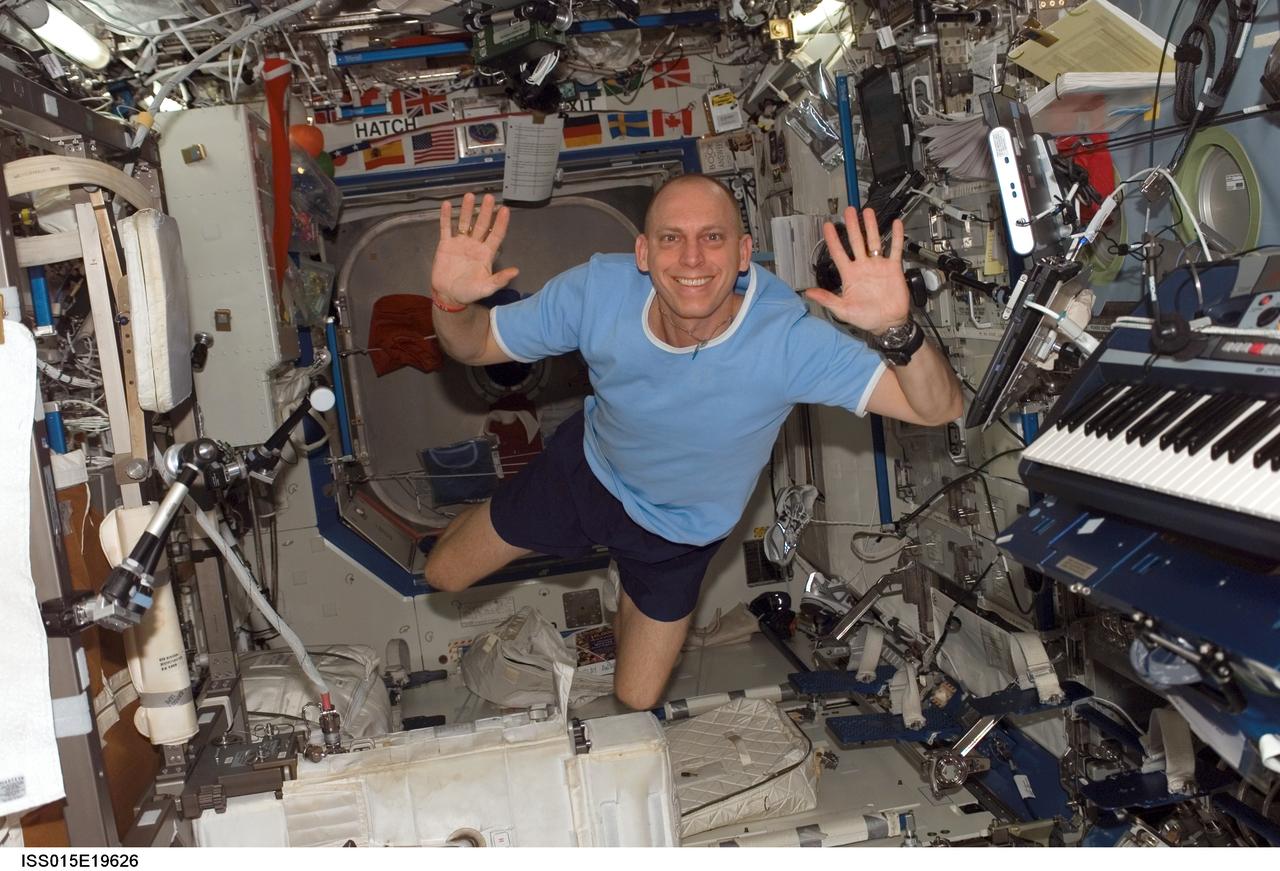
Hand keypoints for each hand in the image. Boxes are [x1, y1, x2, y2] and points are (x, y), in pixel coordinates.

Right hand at [431, 192, 519, 306]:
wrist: (448, 295)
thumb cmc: (469, 292)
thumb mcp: (486, 288)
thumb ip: (500, 279)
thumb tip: (516, 271)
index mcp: (486, 254)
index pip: (496, 235)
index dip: (500, 223)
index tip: (505, 210)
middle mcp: (475, 245)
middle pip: (482, 224)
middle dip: (486, 211)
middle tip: (489, 197)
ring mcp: (460, 243)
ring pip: (465, 222)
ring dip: (467, 209)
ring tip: (470, 196)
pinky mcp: (446, 244)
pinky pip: (446, 227)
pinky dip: (447, 217)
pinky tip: (448, 204)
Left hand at [804, 207, 909, 334]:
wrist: (888, 323)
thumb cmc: (866, 318)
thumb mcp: (842, 310)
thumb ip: (826, 299)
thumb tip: (808, 293)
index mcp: (850, 275)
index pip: (838, 253)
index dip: (833, 239)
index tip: (827, 226)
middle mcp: (863, 267)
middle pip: (856, 241)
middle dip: (852, 226)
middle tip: (848, 211)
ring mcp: (878, 266)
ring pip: (874, 241)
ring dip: (871, 227)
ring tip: (868, 212)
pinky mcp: (893, 268)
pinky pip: (895, 249)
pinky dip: (896, 237)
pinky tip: (896, 224)